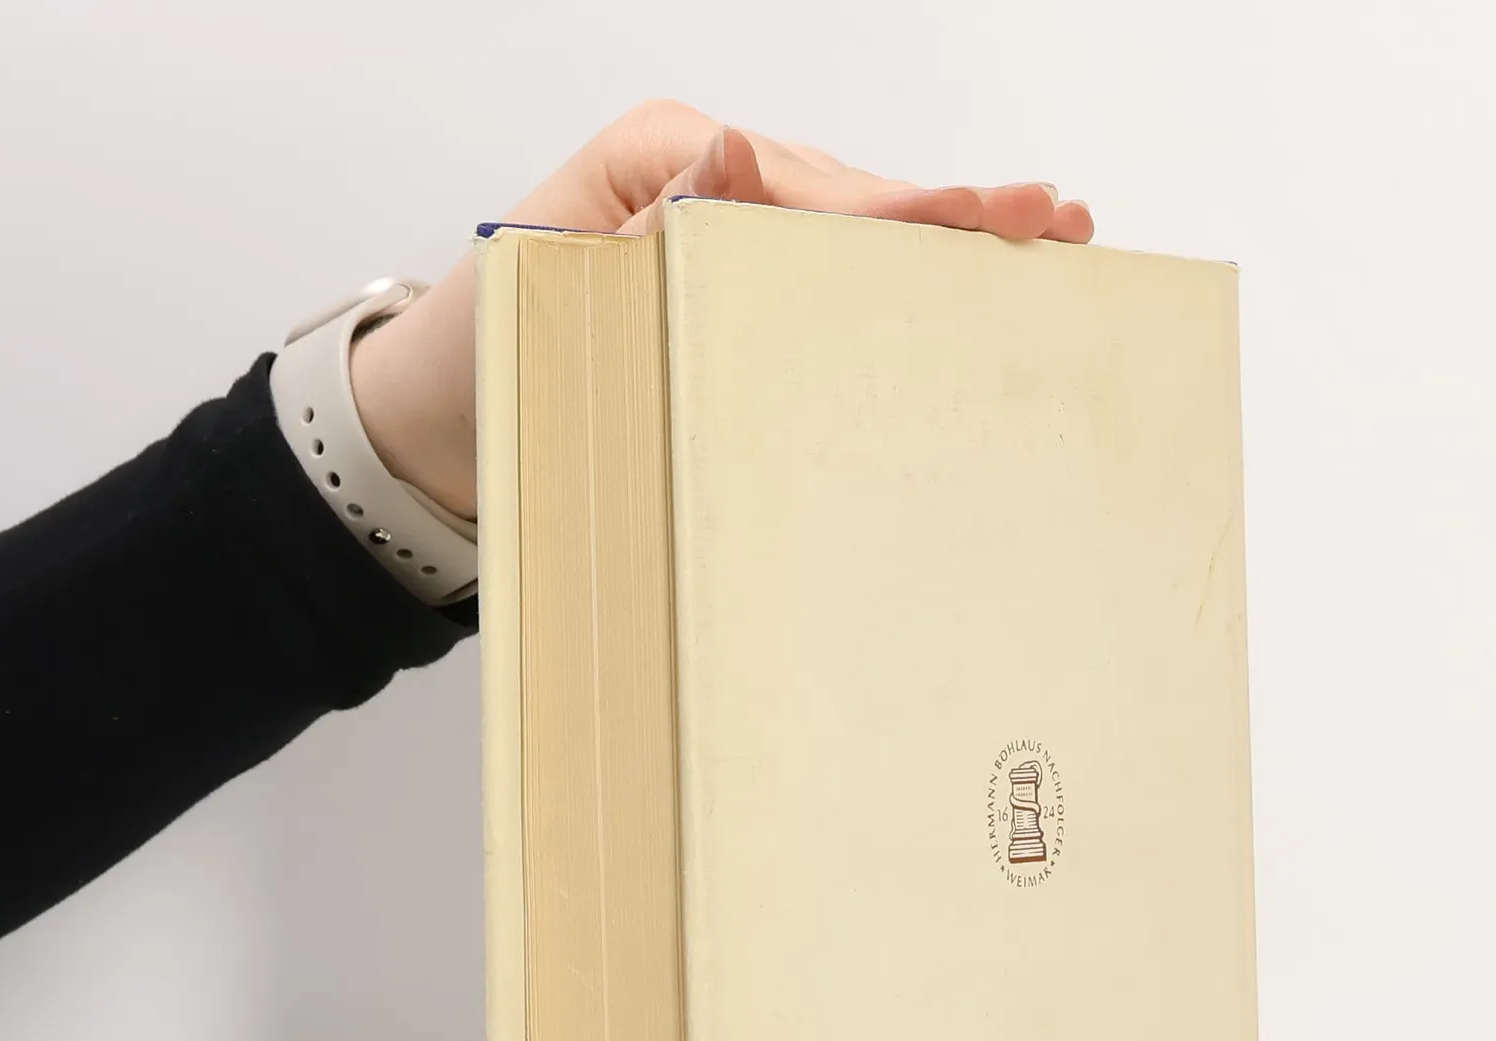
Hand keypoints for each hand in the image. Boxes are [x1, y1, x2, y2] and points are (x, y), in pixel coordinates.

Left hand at [348, 101, 1093, 522]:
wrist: (437, 432)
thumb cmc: (482, 353)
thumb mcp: (550, 281)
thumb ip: (648, 226)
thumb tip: (729, 154)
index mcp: (668, 163)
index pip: (809, 189)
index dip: (903, 209)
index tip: (989, 217)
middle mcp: (709, 189)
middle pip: (852, 202)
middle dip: (956, 216)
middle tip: (1058, 222)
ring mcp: (726, 244)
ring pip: (850, 243)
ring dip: (940, 254)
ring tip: (1042, 249)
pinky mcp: (729, 303)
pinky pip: (821, 293)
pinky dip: (891, 298)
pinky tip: (958, 302)